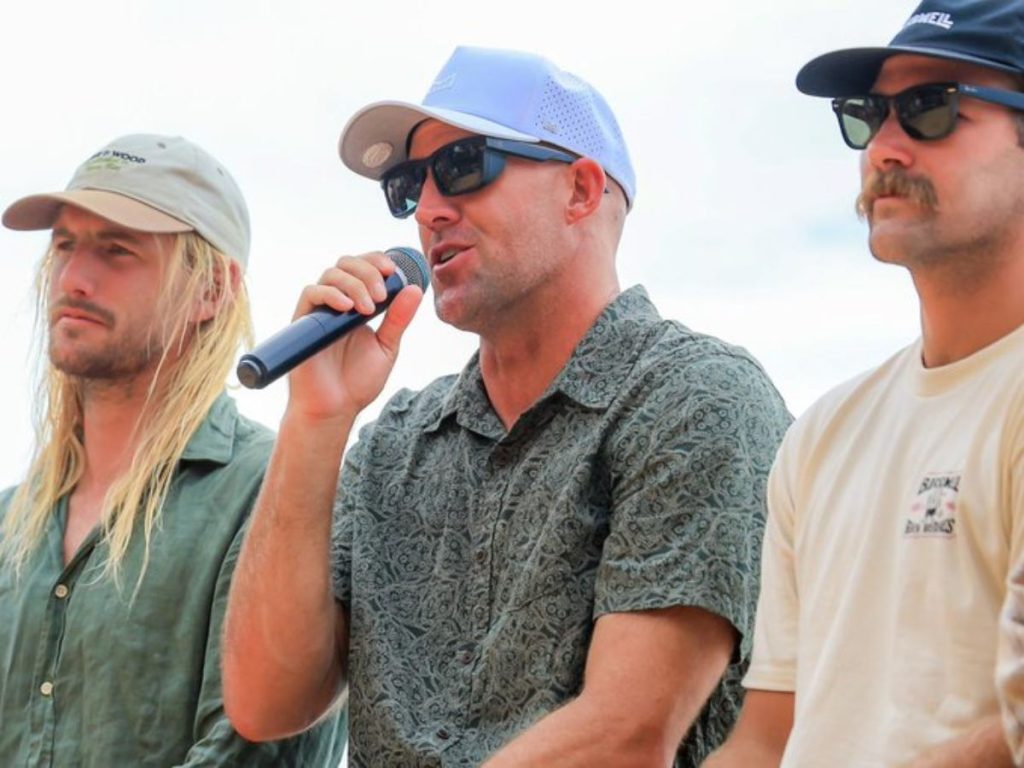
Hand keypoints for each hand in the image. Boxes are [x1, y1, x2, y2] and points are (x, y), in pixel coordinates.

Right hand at [285, 251, 423, 422]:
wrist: (335, 409)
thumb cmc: (357, 381)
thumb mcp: (387, 347)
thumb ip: (398, 319)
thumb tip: (416, 289)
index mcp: (357, 304)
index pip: (363, 268)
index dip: (376, 261)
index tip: (393, 271)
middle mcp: (336, 302)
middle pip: (346, 264)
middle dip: (368, 271)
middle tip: (382, 295)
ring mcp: (319, 311)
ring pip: (330, 274)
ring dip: (354, 283)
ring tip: (369, 308)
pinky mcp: (303, 322)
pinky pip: (311, 293)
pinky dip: (331, 294)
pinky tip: (347, 307)